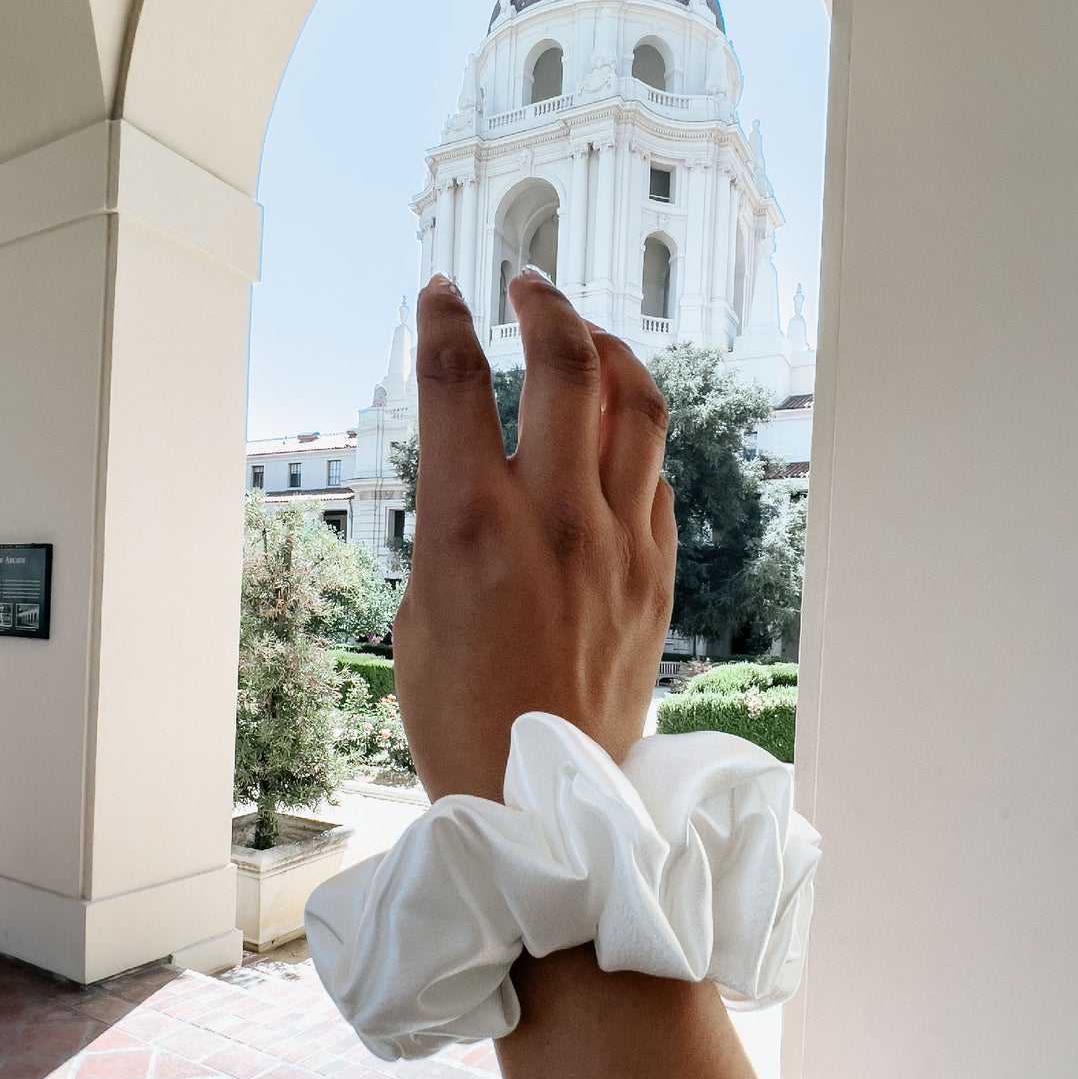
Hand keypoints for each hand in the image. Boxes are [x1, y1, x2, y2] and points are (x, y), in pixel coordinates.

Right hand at [393, 269, 675, 801]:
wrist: (542, 797)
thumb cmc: (458, 713)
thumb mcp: (419, 604)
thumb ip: (450, 521)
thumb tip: (473, 466)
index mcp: (472, 526)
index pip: (457, 381)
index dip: (443, 319)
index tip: (441, 290)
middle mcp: (555, 519)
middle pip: (567, 364)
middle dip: (545, 301)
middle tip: (528, 282)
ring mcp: (620, 544)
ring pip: (638, 403)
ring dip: (611, 349)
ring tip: (587, 335)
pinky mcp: (658, 575)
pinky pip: (658, 476)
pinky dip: (635, 436)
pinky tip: (614, 436)